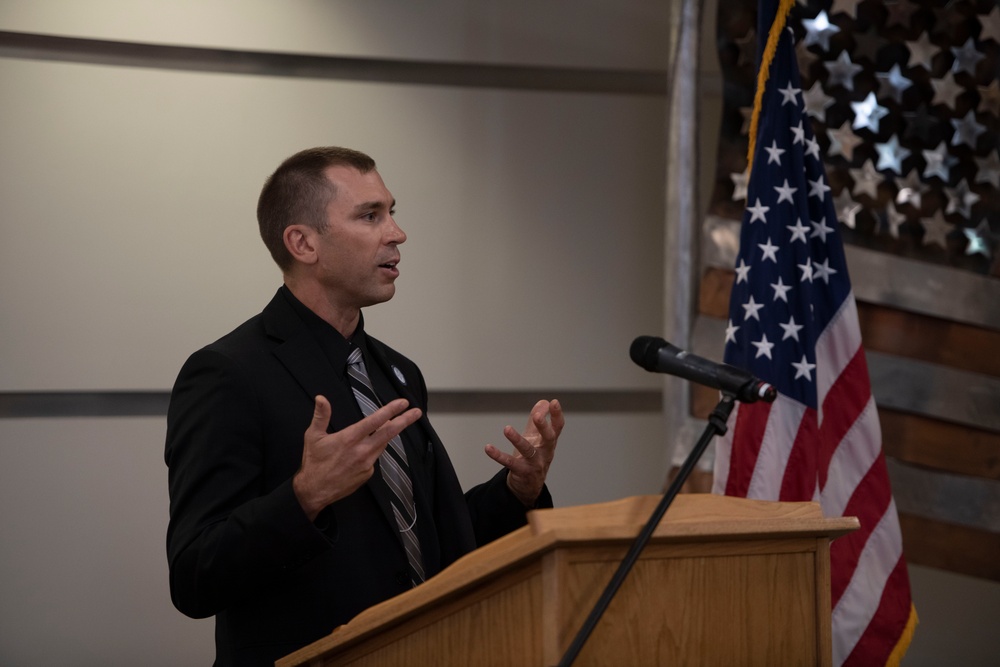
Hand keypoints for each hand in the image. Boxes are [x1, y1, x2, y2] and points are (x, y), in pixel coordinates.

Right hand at [293, 395, 421, 520]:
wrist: (314, 491)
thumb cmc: (313, 462)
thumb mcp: (313, 436)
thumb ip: (321, 416)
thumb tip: (321, 398)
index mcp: (349, 438)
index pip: (375, 421)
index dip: (390, 410)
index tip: (403, 403)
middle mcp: (361, 451)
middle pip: (389, 433)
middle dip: (405, 421)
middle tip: (417, 412)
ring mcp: (367, 464)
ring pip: (382, 444)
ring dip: (387, 434)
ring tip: (390, 424)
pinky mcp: (368, 474)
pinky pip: (375, 458)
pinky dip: (373, 450)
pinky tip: (362, 451)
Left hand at [484, 399, 562, 506]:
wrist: (528, 486)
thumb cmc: (533, 458)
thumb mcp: (536, 438)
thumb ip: (537, 421)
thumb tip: (543, 402)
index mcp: (549, 442)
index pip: (557, 427)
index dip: (557, 415)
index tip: (554, 402)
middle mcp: (545, 452)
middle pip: (548, 438)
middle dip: (543, 427)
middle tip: (537, 416)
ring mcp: (534, 463)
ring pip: (527, 450)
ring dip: (517, 439)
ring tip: (507, 429)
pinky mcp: (521, 472)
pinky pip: (509, 463)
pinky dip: (498, 455)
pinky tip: (488, 448)